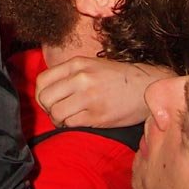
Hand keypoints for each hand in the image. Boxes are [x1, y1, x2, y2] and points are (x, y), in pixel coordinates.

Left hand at [35, 56, 171, 128]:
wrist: (147, 86)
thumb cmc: (118, 78)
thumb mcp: (92, 65)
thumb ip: (70, 73)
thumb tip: (47, 89)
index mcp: (77, 64)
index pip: (42, 80)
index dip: (41, 94)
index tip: (49, 100)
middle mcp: (81, 78)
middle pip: (44, 98)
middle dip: (47, 108)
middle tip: (56, 112)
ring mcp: (89, 97)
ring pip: (56, 113)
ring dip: (58, 120)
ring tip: (67, 119)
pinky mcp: (97, 115)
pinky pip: (71, 123)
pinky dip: (71, 125)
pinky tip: (79, 122)